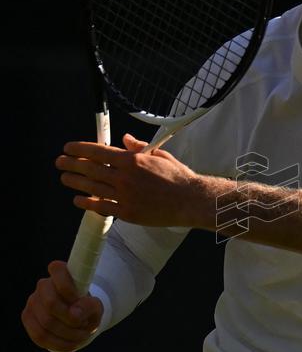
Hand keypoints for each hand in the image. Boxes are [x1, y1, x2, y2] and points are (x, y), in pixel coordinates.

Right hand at [21, 261, 103, 351]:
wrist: (77, 318)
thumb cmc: (86, 307)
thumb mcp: (96, 306)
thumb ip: (90, 306)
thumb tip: (74, 314)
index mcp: (60, 273)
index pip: (57, 269)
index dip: (68, 288)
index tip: (80, 300)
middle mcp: (43, 285)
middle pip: (51, 303)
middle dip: (71, 319)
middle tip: (85, 325)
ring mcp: (32, 302)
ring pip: (46, 323)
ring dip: (68, 334)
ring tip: (82, 335)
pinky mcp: (28, 319)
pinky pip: (40, 336)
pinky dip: (60, 343)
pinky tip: (72, 343)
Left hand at [55, 133, 202, 227]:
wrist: (190, 200)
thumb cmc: (178, 177)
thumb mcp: (159, 155)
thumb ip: (139, 147)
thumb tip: (124, 139)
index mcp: (132, 160)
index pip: (98, 151)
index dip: (80, 149)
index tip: (69, 148)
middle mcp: (125, 177)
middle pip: (90, 169)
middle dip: (72, 164)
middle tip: (60, 163)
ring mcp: (125, 196)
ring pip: (92, 187)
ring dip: (75, 182)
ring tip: (65, 179)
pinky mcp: (128, 212)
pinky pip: (102, 207)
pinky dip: (88, 203)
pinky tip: (78, 200)